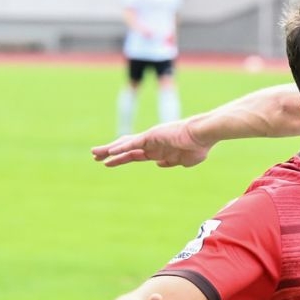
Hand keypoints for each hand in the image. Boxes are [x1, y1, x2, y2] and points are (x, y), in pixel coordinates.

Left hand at [91, 119, 209, 167]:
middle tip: (95, 157)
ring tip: (95, 153)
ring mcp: (150, 139)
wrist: (204, 135)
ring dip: (109, 149)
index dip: (121, 159)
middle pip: (125, 149)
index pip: (134, 155)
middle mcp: (151, 144)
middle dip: (110, 153)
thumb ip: (170, 162)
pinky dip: (121, 148)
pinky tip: (110, 152)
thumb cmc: (198, 146)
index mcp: (158, 150)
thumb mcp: (183, 161)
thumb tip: (158, 164)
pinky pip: (133, 143)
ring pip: (125, 144)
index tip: (108, 162)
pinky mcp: (152, 136)